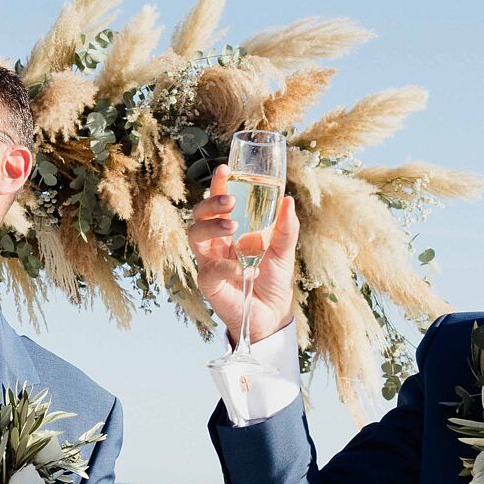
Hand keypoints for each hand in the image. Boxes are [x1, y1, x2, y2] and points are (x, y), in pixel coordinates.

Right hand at [188, 163, 299, 346]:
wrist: (272, 314)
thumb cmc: (273, 280)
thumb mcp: (284, 250)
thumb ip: (285, 228)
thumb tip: (288, 200)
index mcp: (231, 231)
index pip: (219, 203)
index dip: (219, 185)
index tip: (225, 169)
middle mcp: (216, 243)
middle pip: (199, 215)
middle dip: (210, 203)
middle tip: (230, 202)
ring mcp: (209, 262)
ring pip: (194, 236)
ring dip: (211, 227)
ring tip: (232, 226)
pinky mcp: (209, 283)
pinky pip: (209, 269)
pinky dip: (228, 267)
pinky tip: (245, 270)